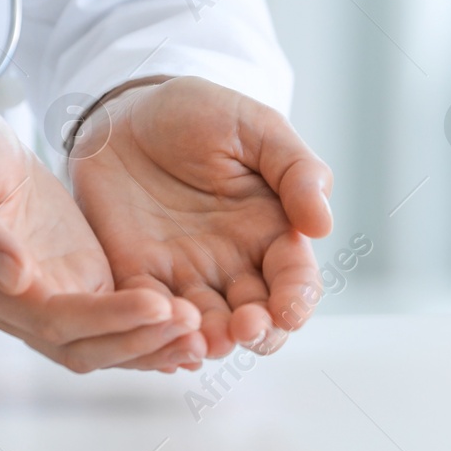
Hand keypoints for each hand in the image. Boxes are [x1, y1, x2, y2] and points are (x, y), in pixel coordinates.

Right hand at [0, 99, 202, 371]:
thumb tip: (13, 277)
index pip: (54, 318)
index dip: (106, 318)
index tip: (157, 303)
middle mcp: (23, 301)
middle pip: (84, 345)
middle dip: (141, 340)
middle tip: (196, 324)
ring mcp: (53, 291)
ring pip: (105, 341)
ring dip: (151, 343)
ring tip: (204, 334)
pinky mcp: (78, 275)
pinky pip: (116, 315)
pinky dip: (151, 327)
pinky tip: (193, 324)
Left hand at [69, 77, 332, 365]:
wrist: (127, 109)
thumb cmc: (198, 113)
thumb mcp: (254, 127)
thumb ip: (295, 169)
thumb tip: (323, 224)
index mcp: (271, 230)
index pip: (295, 279)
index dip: (296, 300)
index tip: (288, 308)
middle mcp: (234, 262)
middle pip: (258, 320)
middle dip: (258, 333)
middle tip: (246, 327)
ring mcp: (185, 274)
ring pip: (207, 328)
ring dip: (210, 341)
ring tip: (206, 340)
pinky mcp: (137, 275)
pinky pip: (149, 314)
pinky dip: (158, 330)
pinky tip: (162, 327)